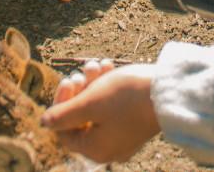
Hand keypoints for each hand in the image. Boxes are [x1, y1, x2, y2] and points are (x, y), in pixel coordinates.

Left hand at [41, 63, 159, 163]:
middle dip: (80, 89)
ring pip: (96, 107)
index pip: (64, 129)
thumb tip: (44, 123)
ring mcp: (123, 136)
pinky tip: (110, 67)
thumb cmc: (127, 98)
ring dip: (93, 83)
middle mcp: (108, 147)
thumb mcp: (90, 103)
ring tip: (100, 64)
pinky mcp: (134, 122)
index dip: (61, 104)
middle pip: (80, 117)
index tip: (69, 80)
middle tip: (84, 70)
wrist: (169, 90)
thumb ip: (64, 115)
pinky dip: (107, 87)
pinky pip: (112, 106)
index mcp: (95, 149)